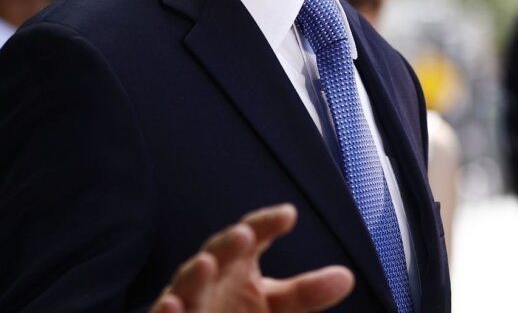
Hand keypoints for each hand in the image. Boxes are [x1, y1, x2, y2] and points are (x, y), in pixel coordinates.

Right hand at [150, 204, 353, 312]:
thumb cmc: (231, 312)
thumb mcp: (273, 305)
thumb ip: (304, 292)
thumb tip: (346, 276)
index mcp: (233, 265)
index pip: (250, 237)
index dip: (265, 224)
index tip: (288, 215)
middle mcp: (207, 280)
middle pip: (214, 255)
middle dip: (227, 245)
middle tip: (245, 234)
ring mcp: (185, 304)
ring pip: (184, 287)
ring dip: (192, 276)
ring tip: (206, 263)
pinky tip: (171, 305)